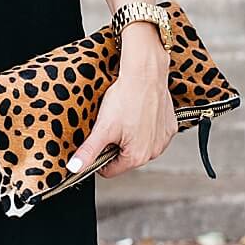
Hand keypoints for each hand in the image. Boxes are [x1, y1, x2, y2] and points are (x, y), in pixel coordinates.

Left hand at [67, 36, 176, 180]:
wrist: (145, 73)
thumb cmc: (126, 98)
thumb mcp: (103, 128)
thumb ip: (88, 151)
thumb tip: (74, 168)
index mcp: (136, 157)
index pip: (109, 170)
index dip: (98, 156)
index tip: (98, 139)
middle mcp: (153, 152)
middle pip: (124, 157)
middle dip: (115, 144)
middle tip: (112, 124)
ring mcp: (163, 140)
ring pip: (138, 145)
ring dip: (129, 136)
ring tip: (125, 117)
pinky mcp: (170, 127)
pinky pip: (152, 133)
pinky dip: (144, 126)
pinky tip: (138, 112)